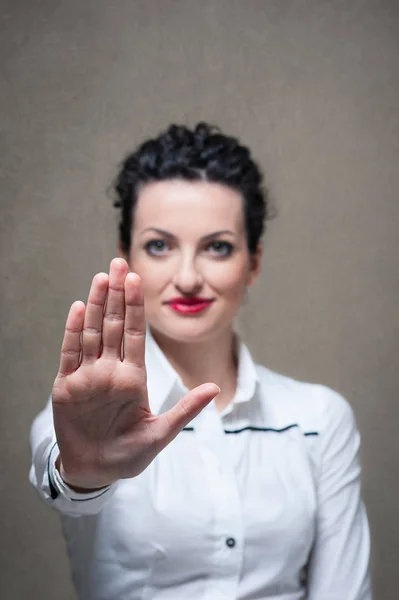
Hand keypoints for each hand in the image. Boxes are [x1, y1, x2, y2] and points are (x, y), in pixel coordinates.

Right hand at [51, 258, 219, 489]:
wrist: (96, 471)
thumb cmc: (129, 455)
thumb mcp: (161, 434)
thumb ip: (185, 410)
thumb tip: (214, 387)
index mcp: (134, 377)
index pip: (135, 333)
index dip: (135, 307)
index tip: (137, 279)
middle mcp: (111, 370)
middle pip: (112, 324)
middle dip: (116, 294)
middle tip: (118, 264)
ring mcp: (88, 376)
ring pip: (91, 332)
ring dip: (95, 305)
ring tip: (100, 278)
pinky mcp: (67, 386)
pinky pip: (70, 354)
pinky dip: (72, 331)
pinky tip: (77, 308)